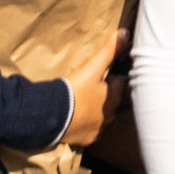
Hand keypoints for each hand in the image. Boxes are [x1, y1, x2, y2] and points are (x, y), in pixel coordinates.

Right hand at [60, 31, 126, 146]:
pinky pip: (91, 131)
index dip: (111, 78)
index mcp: (115, 98)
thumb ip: (108, 51)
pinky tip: (78, 119)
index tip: (102, 76)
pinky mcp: (87, 140)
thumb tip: (125, 33)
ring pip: (103, 117)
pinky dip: (86, 125)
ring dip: (96, 111)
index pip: (121, 85)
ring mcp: (99, 130)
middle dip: (105, 95)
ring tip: (83, 104)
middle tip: (90, 90)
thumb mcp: (91, 68)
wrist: (49, 116)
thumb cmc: (73, 90)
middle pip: (112, 102)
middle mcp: (111, 116)